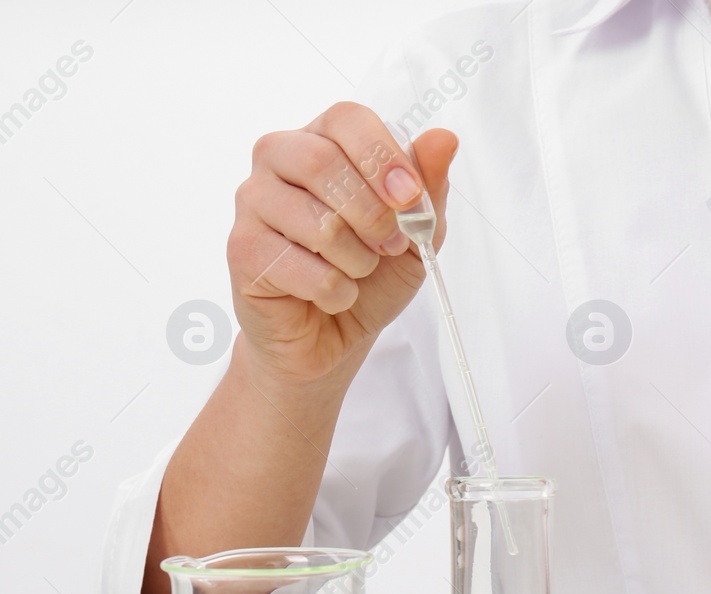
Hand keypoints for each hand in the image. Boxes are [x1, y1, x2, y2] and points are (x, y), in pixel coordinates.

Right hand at [227, 102, 457, 390]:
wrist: (335, 333)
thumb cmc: (372, 273)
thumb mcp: (416, 231)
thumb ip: (428, 186)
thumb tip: (444, 138)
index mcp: (322, 139)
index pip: (346, 118)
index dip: (382, 156)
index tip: (409, 197)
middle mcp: (278, 158)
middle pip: (322, 163)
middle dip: (373, 214)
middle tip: (390, 246)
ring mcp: (252, 201)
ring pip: (318, 224)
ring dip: (359, 261)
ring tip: (358, 272)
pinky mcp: (242, 249)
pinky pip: (306, 270)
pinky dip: (337, 293)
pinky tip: (330, 295)